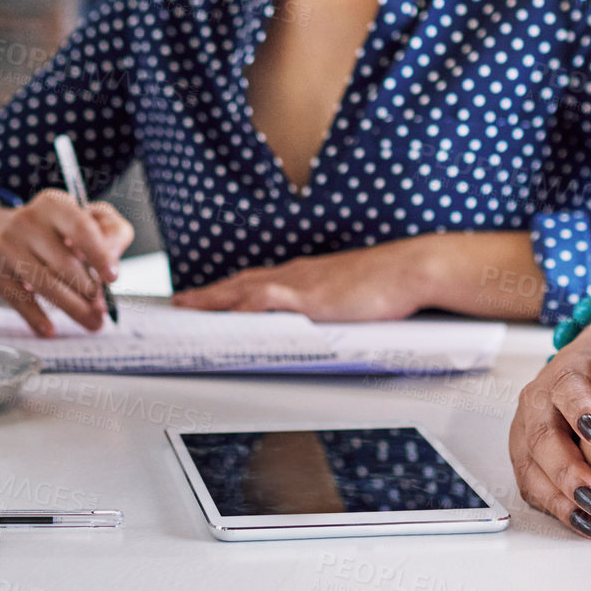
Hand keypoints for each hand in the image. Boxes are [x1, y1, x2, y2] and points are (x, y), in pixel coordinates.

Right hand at [0, 190, 132, 335]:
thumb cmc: (51, 230)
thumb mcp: (84, 217)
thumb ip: (110, 232)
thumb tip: (113, 262)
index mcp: (54, 204)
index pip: (81, 228)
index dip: (99, 254)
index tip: (112, 277)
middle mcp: (27, 220)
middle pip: (64, 262)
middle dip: (89, 290)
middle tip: (102, 309)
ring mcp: (6, 245)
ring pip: (44, 283)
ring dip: (71, 307)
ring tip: (90, 321)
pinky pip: (18, 299)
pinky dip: (36, 317)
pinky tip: (50, 329)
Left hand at [172, 240, 428, 320]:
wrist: (411, 269)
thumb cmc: (390, 283)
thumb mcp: (351, 294)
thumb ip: (330, 305)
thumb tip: (320, 320)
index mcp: (306, 275)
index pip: (257, 281)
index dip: (229, 290)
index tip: (207, 295)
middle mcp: (297, 275)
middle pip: (242, 283)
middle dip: (210, 293)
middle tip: (180, 302)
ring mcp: (302, 284)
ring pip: (246, 289)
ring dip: (215, 298)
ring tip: (187, 306)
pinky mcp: (311, 297)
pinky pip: (268, 301)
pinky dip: (244, 307)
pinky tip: (229, 315)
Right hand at [509, 317, 590, 538]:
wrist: (588, 372)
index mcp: (568, 370)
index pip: (567, 386)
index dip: (580, 409)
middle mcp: (540, 399)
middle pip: (544, 435)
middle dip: (569, 471)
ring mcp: (527, 429)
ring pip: (531, 466)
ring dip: (560, 498)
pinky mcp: (525, 457)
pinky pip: (532, 487)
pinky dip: (556, 508)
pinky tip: (581, 521)